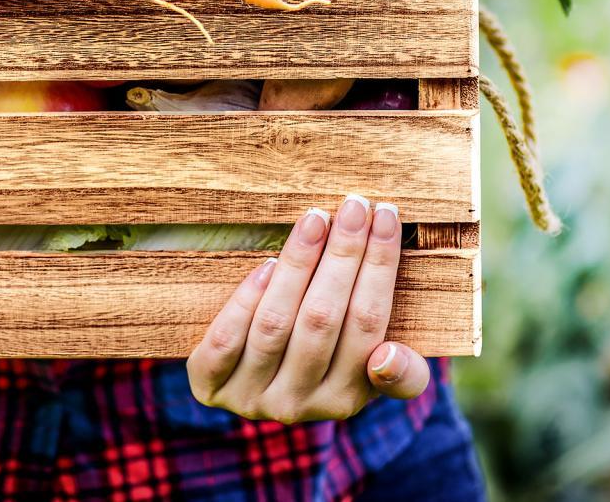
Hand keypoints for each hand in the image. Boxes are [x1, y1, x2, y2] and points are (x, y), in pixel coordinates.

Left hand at [187, 195, 430, 422]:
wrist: (245, 388)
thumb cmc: (320, 364)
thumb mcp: (366, 374)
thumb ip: (400, 372)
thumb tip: (390, 356)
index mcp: (346, 399)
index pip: (369, 324)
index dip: (380, 267)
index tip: (387, 216)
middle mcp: (299, 405)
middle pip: (323, 319)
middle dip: (343, 254)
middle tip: (354, 204)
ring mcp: (251, 397)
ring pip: (276, 324)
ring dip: (298, 264)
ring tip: (315, 218)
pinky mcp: (209, 385)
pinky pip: (227, 339)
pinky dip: (247, 299)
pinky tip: (267, 263)